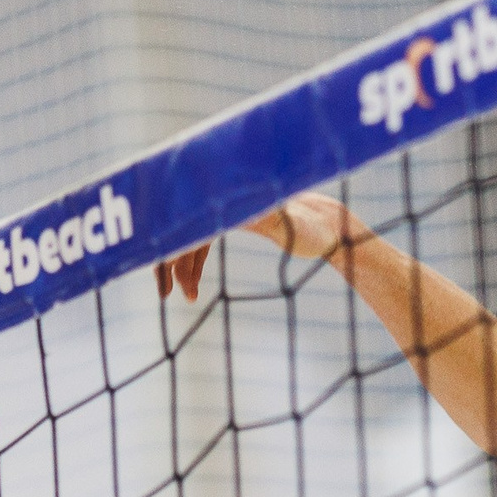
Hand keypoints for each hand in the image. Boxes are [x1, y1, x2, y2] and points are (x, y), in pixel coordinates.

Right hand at [154, 191, 365, 300]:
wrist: (329, 227)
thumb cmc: (314, 229)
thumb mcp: (293, 228)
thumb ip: (270, 218)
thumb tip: (250, 214)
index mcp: (234, 198)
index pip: (190, 221)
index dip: (174, 248)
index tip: (168, 276)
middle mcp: (224, 199)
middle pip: (182, 228)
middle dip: (169, 261)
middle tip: (166, 294)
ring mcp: (224, 210)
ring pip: (189, 239)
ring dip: (182, 268)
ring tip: (187, 298)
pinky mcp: (230, 220)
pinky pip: (201, 243)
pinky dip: (194, 264)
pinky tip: (192, 287)